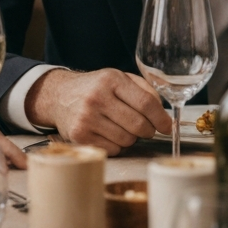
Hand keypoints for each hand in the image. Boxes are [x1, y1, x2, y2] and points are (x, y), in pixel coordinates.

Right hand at [24, 68, 171, 154]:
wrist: (60, 95)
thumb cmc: (96, 87)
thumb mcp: (119, 78)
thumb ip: (144, 89)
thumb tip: (164, 113)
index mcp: (111, 79)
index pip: (145, 102)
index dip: (161, 118)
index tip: (167, 126)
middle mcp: (97, 97)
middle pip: (138, 124)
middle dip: (148, 130)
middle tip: (146, 129)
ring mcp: (86, 118)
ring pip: (127, 140)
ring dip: (131, 138)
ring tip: (122, 127)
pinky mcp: (79, 136)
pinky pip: (112, 150)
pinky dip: (116, 145)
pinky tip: (108, 133)